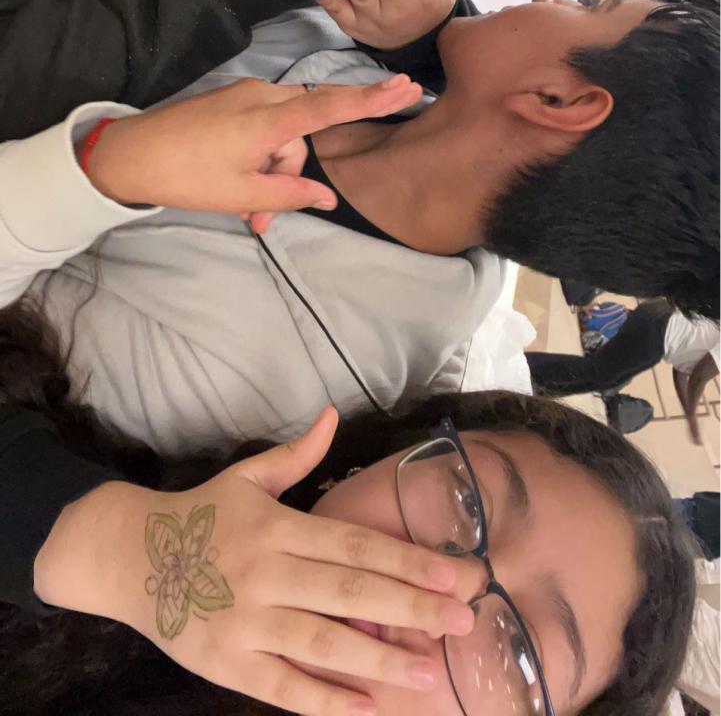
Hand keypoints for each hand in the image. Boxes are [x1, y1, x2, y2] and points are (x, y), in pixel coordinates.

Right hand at [36, 410, 477, 715]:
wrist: (127, 554)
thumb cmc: (200, 514)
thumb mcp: (247, 476)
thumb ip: (298, 455)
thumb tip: (334, 415)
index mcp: (277, 526)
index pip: (354, 545)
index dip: (407, 561)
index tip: (455, 575)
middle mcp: (267, 573)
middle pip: (349, 593)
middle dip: (412, 609)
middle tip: (465, 623)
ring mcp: (246, 623)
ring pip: (323, 644)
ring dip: (380, 662)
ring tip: (430, 674)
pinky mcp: (228, 664)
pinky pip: (283, 687)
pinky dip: (326, 700)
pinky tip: (368, 708)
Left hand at [84, 74, 421, 232]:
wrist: (128, 155)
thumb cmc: (186, 176)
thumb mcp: (241, 194)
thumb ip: (290, 195)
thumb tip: (327, 197)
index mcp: (269, 118)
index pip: (332, 105)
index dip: (372, 99)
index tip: (406, 87)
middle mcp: (262, 97)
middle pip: (302, 134)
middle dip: (289, 175)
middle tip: (260, 220)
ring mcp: (244, 96)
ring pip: (281, 136)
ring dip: (269, 173)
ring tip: (241, 209)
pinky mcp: (229, 103)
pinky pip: (261, 129)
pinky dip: (257, 159)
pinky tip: (234, 186)